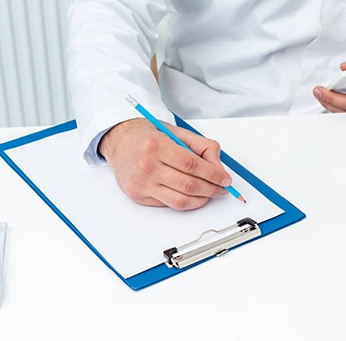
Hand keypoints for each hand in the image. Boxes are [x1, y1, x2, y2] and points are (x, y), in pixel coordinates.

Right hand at [98, 119, 231, 209]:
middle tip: (222, 188)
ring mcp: (141, 183)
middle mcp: (146, 165)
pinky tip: (193, 195)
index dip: (214, 174)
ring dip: (201, 199)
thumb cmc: (148, 137)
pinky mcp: (138, 195)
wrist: (120, 142)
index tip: (225, 179)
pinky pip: (169, 204)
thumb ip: (203, 147)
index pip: (193, 165)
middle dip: (212, 189)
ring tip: (210, 193)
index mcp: (156, 145)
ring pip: (181, 200)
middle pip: (189, 184)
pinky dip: (186, 202)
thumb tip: (219, 168)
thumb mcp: (178, 132)